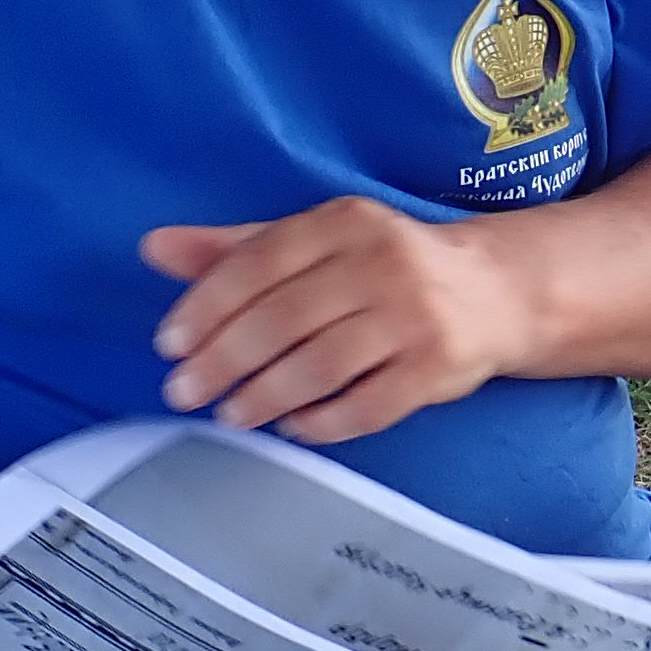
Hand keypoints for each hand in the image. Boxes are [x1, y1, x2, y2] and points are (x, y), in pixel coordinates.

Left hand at [142, 199, 537, 443]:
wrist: (496, 291)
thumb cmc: (386, 266)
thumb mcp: (317, 242)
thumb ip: (237, 249)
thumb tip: (154, 248)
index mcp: (345, 223)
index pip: (261, 261)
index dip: (209, 305)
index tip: (170, 344)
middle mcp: (383, 264)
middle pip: (286, 317)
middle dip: (225, 359)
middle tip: (184, 390)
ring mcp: (415, 318)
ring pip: (323, 364)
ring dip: (266, 395)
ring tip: (230, 414)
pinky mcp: (438, 368)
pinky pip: (370, 405)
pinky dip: (323, 422)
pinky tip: (293, 427)